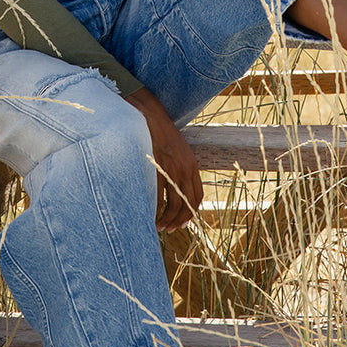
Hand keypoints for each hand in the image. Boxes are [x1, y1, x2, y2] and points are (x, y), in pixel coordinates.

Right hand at [125, 85, 202, 231]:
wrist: (150, 117)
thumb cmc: (162, 133)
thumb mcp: (179, 150)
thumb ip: (182, 167)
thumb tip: (178, 186)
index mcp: (192, 166)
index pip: (197, 196)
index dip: (191, 212)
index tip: (183, 222)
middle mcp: (184, 170)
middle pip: (187, 205)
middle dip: (179, 221)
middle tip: (170, 229)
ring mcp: (171, 171)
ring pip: (173, 205)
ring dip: (167, 220)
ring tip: (159, 226)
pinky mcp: (156, 170)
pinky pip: (157, 199)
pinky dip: (154, 211)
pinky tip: (150, 216)